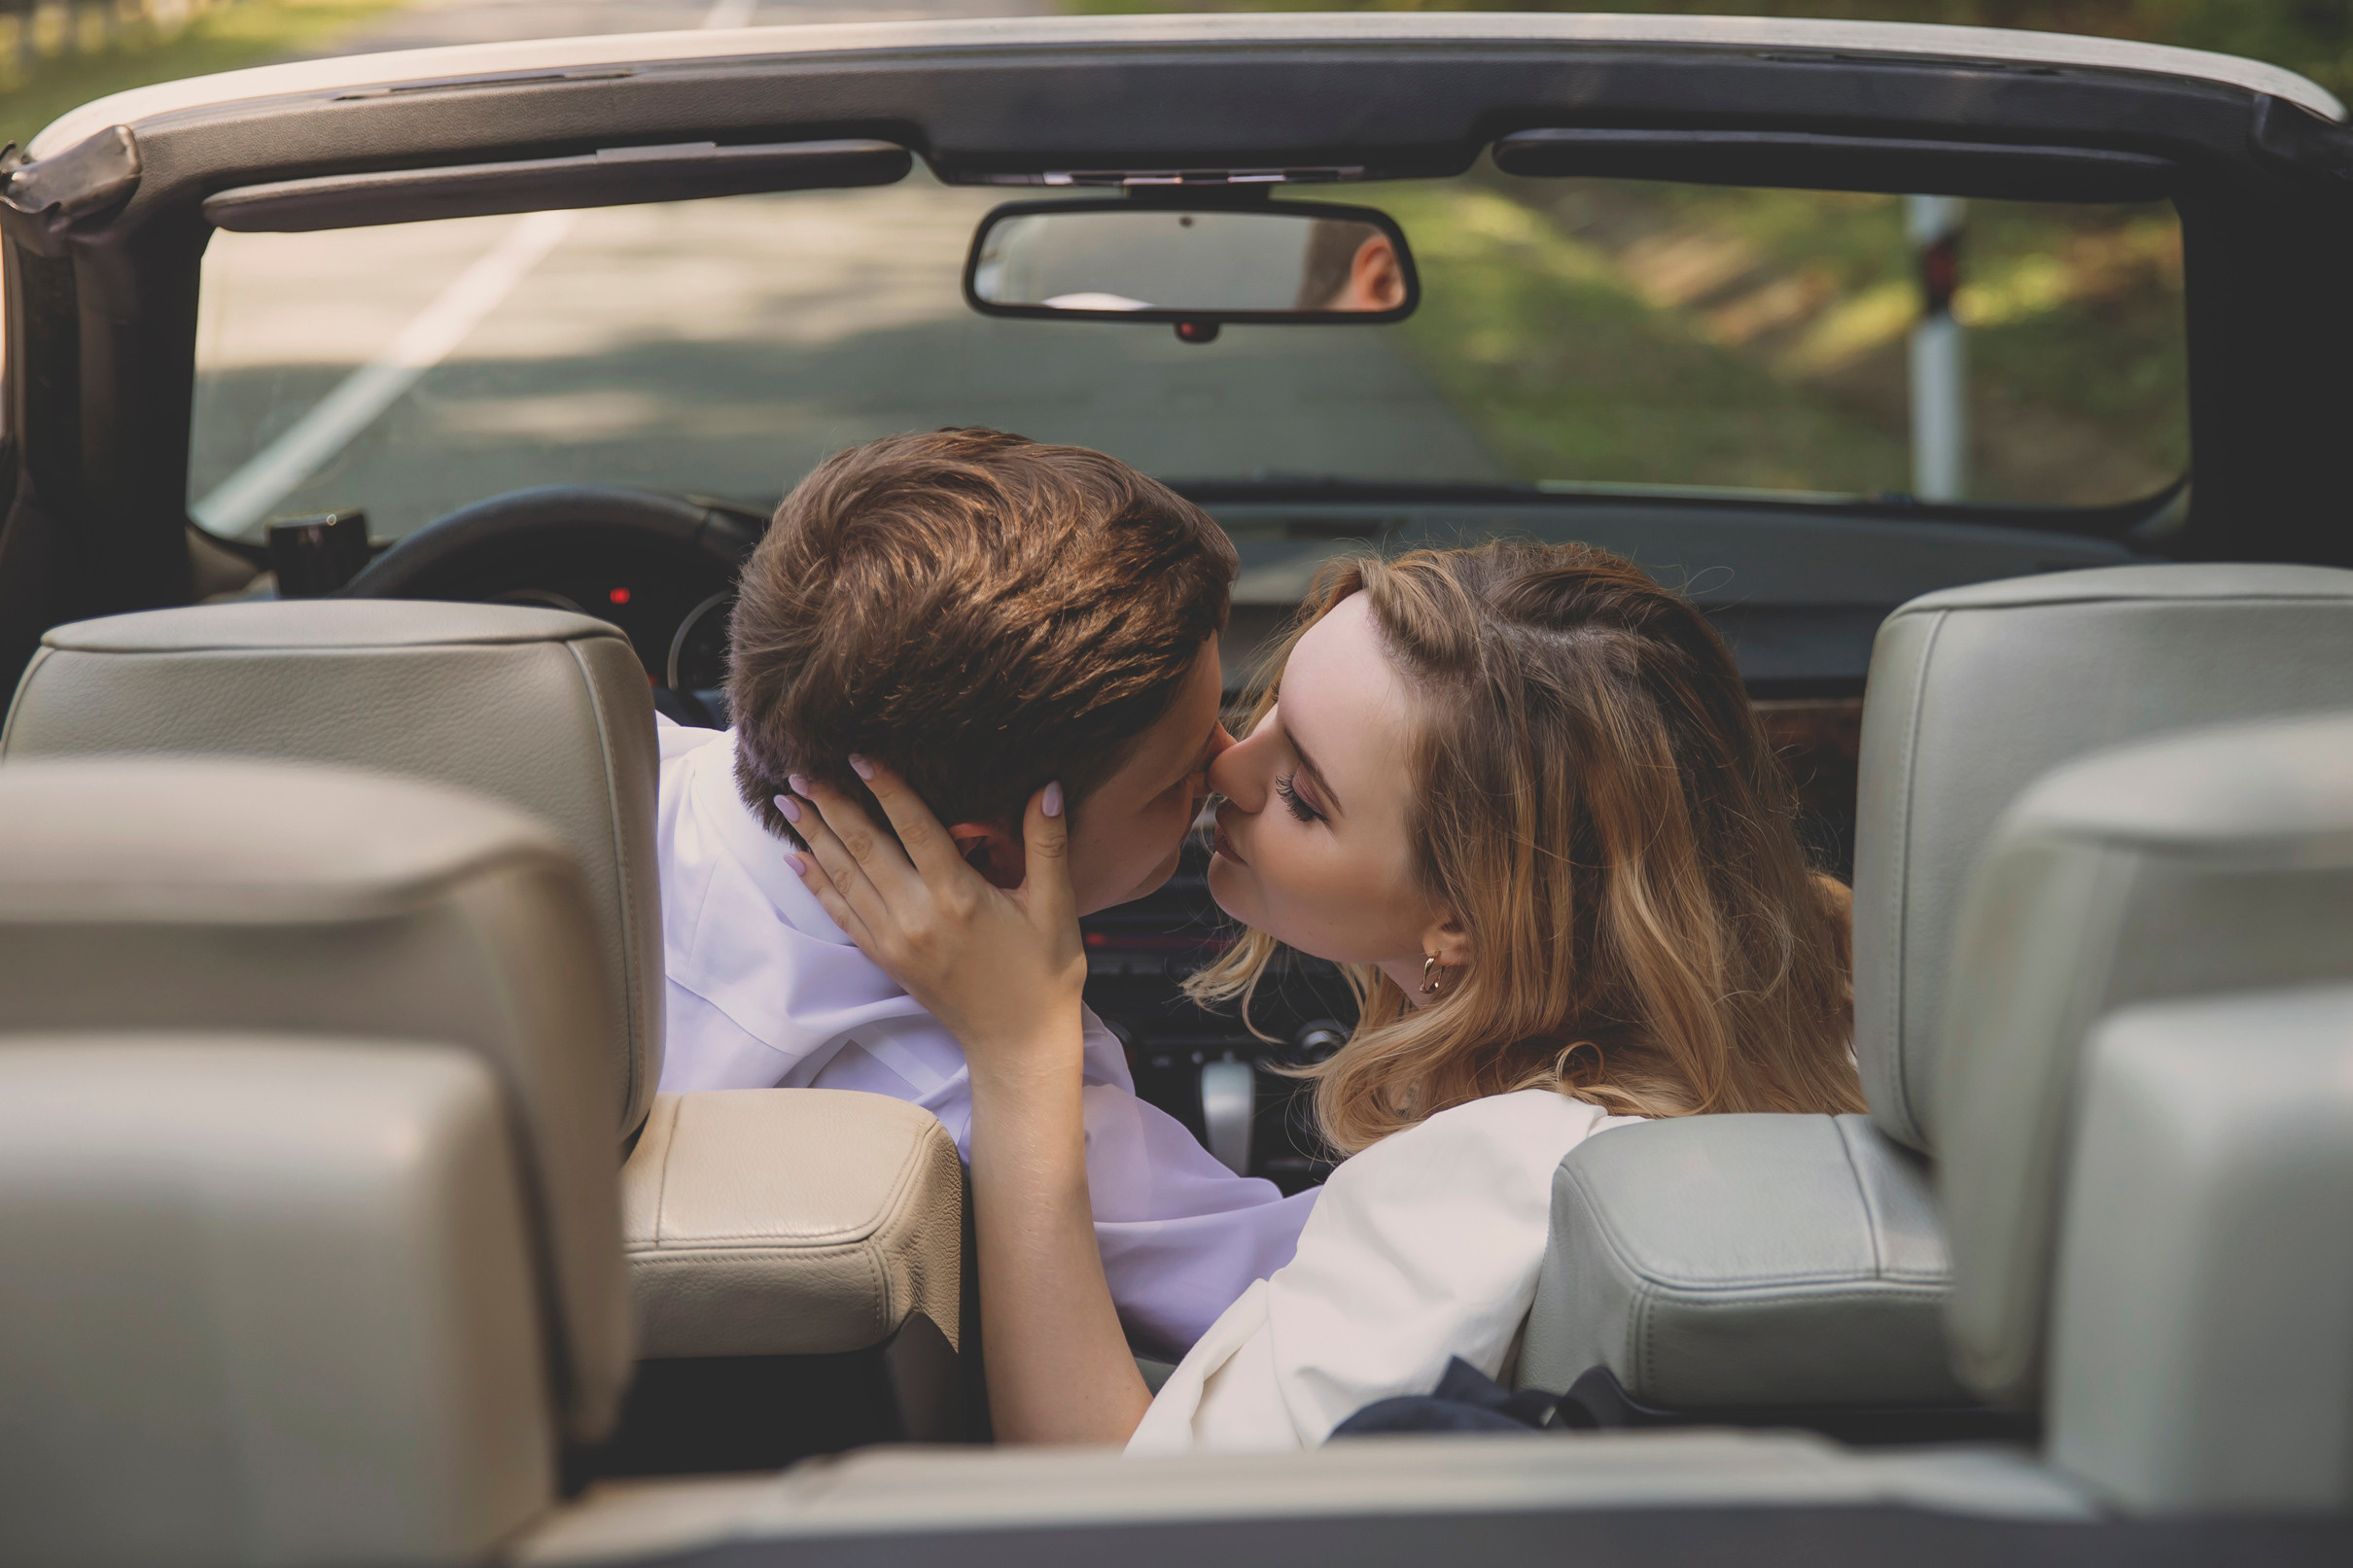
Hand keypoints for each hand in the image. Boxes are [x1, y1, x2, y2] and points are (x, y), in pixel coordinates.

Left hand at [781, 758, 1086, 1082]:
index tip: (857, 756)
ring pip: (845, 878)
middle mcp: (918, 917)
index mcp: (959, 897)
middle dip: (830, 806)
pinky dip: (817, 885)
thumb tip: (1045, 788)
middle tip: (800, 770)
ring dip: (815, 837)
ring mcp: (896, 941)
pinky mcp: (886, 960)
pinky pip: (842, 914)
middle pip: (865, 848)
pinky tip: (797, 859)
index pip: (914, 828)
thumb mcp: (1055, 907)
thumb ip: (1047, 844)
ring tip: (788, 802)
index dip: (886, 788)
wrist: (1018, 1044)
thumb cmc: (1043, 975)